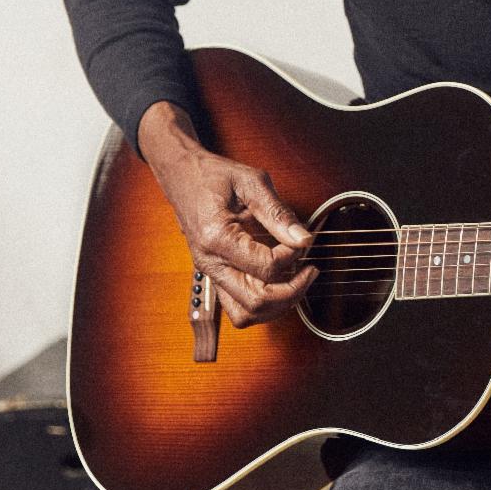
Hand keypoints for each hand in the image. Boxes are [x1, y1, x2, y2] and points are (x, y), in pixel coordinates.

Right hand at [138, 101, 316, 327]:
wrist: (181, 175)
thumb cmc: (213, 176)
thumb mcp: (251, 182)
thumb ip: (278, 213)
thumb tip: (304, 239)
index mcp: (217, 238)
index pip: (266, 268)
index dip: (292, 257)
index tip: (300, 239)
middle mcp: (210, 263)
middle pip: (256, 303)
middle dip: (291, 292)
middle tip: (309, 270)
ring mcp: (211, 273)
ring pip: (245, 314)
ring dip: (277, 304)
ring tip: (296, 279)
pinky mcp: (215, 275)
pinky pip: (238, 307)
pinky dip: (263, 302)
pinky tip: (279, 281)